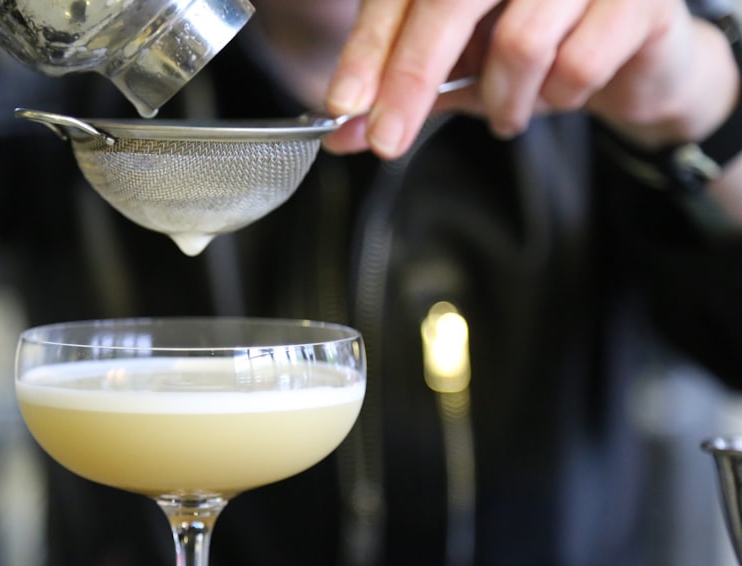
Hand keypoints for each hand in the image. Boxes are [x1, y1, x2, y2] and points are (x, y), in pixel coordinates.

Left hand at [322, 0, 739, 161]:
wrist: (635, 56)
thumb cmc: (538, 50)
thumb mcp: (457, 73)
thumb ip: (400, 95)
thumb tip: (341, 131)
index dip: (368, 50)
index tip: (344, 105)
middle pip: (447, 5)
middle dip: (410, 83)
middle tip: (389, 141)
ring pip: (519, 43)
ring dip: (503, 101)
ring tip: (507, 112)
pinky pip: (578, 64)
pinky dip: (558, 99)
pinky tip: (558, 95)